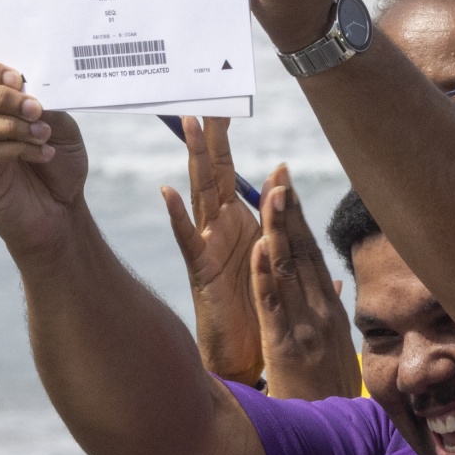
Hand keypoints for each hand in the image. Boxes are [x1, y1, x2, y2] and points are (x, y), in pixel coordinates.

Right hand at [0, 54, 88, 260]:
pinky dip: (19, 148)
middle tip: (35, 108)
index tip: (18, 76)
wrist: (64, 210)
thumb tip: (28, 87)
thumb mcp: (60, 123)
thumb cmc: (59, 162)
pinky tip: (43, 153)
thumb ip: (44, 102)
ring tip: (42, 133)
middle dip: (1, 95)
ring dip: (11, 123)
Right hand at [161, 117, 263, 383]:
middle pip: (212, 173)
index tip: (224, 100)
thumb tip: (287, 196)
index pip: (230, 172)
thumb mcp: (274, 261)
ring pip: (199, 195)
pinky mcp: (202, 272)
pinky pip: (188, 240)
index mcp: (240, 225)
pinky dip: (178, 216)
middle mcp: (220, 230)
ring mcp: (208, 248)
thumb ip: (280, 228)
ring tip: (187, 126)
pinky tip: (167, 192)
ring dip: (193, 160)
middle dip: (209, 136)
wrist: (246, 356)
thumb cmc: (258, 309)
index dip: (226, 139)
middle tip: (203, 98)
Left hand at [253, 167, 361, 400]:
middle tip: (278, 172)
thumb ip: (331, 311)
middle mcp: (322, 311)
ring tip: (269, 195)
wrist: (334, 435)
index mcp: (331, 310)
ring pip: (288, 270)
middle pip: (303, 252)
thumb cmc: (330, 394)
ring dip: (278, 230)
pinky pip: (274, 305)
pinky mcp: (286, 346)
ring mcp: (306, 327)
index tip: (287, 186)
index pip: (313, 254)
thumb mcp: (337, 349)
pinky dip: (266, 276)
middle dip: (290, 211)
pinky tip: (260, 248)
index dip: (300, 218)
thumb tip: (333, 282)